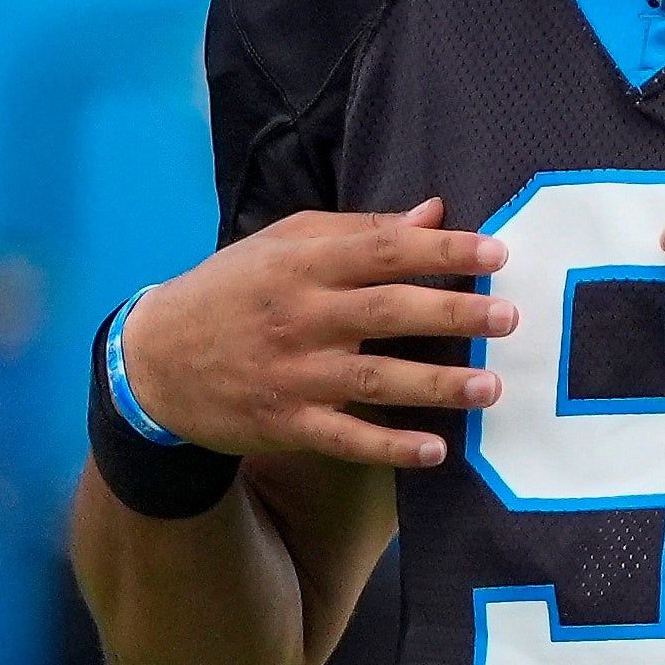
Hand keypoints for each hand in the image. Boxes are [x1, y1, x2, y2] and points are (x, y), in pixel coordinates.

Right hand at [121, 200, 513, 470]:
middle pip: (388, 312)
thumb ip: (359, 229)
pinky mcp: (286, 421)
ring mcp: (294, 373)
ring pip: (375, 379)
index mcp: (304, 264)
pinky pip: (346, 438)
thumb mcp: (283, 244)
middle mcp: (302, 316)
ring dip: (436, 386)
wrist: (155, 359)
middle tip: (509, 317)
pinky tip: (436, 451)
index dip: (441, 251)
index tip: (495, 253)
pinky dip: (390, 447)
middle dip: (453, 314)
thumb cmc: (231, 289)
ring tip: (491, 388)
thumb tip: (433, 213)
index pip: (382, 250)